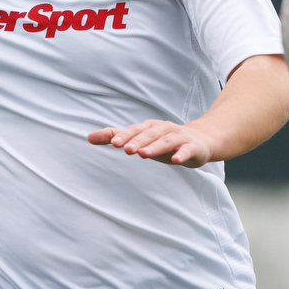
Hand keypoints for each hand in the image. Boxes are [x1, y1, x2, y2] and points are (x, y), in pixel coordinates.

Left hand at [87, 119, 217, 167]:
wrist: (200, 141)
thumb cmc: (164, 141)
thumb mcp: (140, 140)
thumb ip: (115, 137)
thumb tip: (88, 137)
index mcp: (150, 127)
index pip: (135, 130)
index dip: (125, 136)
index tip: (114, 143)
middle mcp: (164, 129)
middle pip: (149, 135)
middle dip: (138, 141)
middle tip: (126, 149)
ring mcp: (179, 137)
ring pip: (166, 141)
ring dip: (155, 147)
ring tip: (143, 154)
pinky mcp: (193, 147)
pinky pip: (187, 150)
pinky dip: (181, 154)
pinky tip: (176, 160)